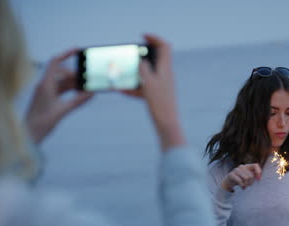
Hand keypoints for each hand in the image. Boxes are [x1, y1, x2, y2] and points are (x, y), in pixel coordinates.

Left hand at [26, 49, 92, 143]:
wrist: (29, 134)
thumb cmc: (41, 122)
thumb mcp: (62, 111)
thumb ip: (78, 101)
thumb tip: (92, 93)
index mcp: (45, 84)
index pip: (55, 62)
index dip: (66, 54)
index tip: (78, 50)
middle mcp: (45, 85)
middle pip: (62, 73)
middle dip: (76, 74)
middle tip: (89, 78)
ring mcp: (46, 92)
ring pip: (63, 82)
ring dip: (75, 84)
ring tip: (88, 88)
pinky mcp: (49, 99)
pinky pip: (62, 90)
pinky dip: (72, 91)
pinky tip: (81, 94)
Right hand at [124, 34, 183, 150]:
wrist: (167, 125)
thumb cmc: (160, 104)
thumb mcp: (149, 83)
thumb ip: (144, 69)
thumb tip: (141, 59)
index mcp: (166, 69)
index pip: (165, 47)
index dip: (154, 38)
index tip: (142, 36)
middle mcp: (166, 75)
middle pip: (156, 58)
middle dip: (142, 55)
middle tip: (130, 54)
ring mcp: (162, 85)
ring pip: (148, 73)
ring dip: (135, 72)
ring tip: (121, 74)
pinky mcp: (158, 95)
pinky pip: (144, 87)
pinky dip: (134, 87)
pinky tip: (121, 90)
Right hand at [221, 164, 261, 191]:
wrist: (229, 181)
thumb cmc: (241, 179)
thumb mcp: (248, 177)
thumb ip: (254, 176)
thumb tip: (259, 178)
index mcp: (247, 166)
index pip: (255, 165)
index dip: (258, 171)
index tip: (258, 179)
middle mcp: (242, 166)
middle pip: (251, 175)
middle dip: (251, 182)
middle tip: (248, 185)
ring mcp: (236, 170)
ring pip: (246, 178)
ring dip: (246, 184)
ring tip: (245, 186)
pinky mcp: (231, 174)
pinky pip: (240, 181)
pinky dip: (242, 185)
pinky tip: (242, 187)